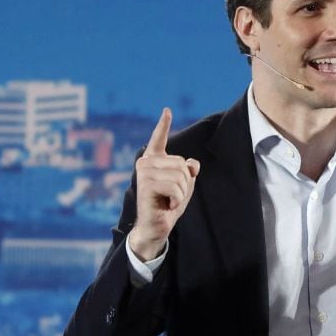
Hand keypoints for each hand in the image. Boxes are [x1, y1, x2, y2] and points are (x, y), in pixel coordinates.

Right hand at [128, 108, 200, 260]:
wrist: (156, 225)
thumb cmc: (169, 204)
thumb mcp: (185, 184)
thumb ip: (188, 171)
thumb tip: (191, 164)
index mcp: (154, 160)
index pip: (159, 139)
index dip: (163, 125)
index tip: (167, 110)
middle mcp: (146, 162)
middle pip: (182, 164)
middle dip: (185, 183)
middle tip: (172, 195)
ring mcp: (144, 172)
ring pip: (180, 176)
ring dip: (181, 192)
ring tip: (169, 200)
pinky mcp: (146, 184)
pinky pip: (176, 187)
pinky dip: (177, 199)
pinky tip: (167, 205)